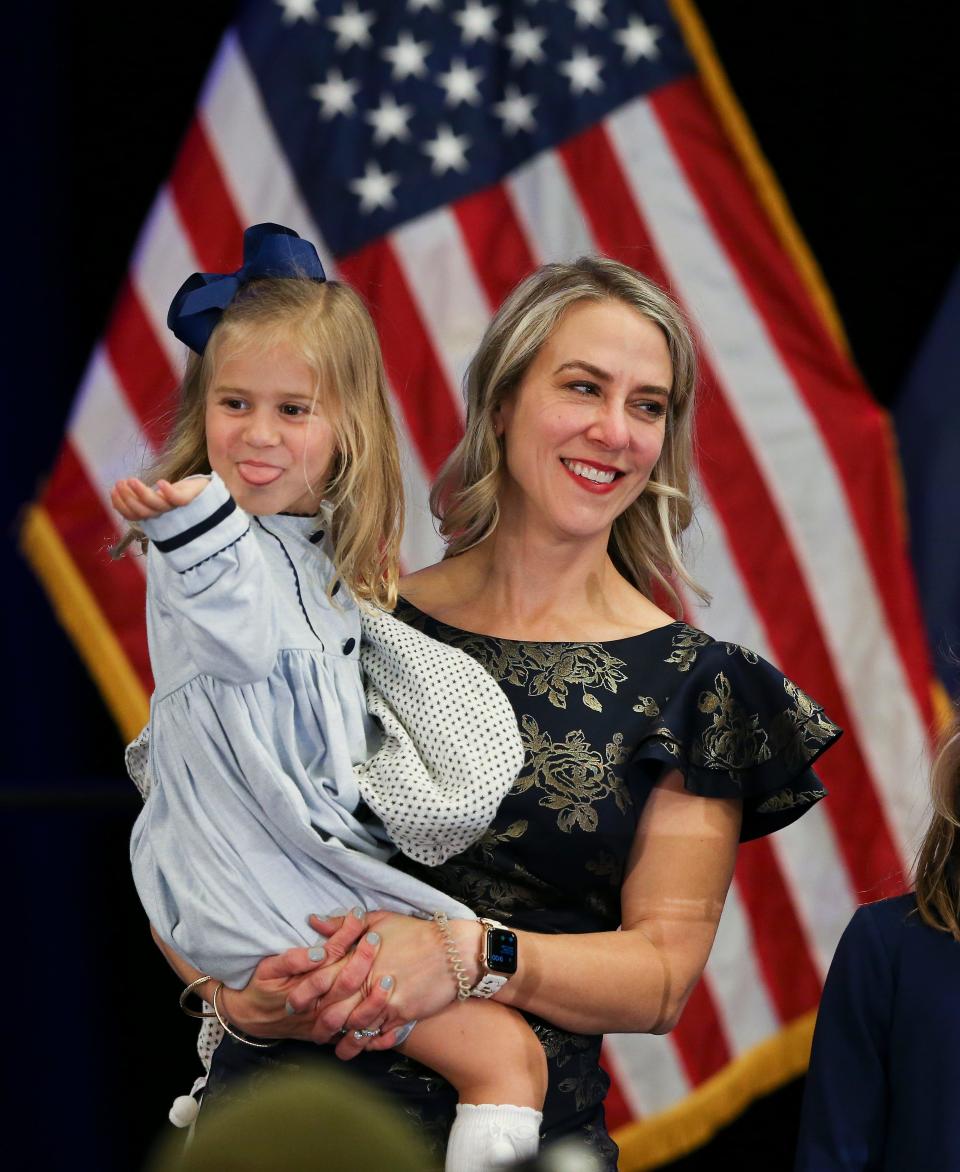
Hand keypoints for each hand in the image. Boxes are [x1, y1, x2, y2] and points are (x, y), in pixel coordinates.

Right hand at [110, 476, 207, 520]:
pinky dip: (168, 492)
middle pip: (142, 511)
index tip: (112, 490)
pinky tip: (160, 482)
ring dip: (140, 493)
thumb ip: (145, 496)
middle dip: (127, 498)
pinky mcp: (189, 499)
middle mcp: (165, 515)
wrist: (209, 491)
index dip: (120, 505)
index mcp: (156, 515)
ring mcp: (177, 509)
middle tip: (119, 483)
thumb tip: (123, 489)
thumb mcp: (161, 494)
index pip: (134, 515)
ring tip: (130, 480)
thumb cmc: (182, 492)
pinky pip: (177, 499)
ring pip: (155, 506)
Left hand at [288, 911, 481, 1052]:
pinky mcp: (402, 1017)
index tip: (292, 1002)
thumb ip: (344, 926)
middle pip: (333, 1011)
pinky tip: (361, 1049)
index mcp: (358, 958)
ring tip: (332, 1047)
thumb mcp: (378, 920)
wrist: (453, 951)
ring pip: (353, 1030)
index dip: (304, 993)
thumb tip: (314, 922)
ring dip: (341, 1042)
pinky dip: (368, 1046)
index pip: (321, 979)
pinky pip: (379, 1038)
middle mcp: (368, 983)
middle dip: (318, 1025)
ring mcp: (385, 1003)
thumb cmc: (415, 932)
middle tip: (309, 1031)